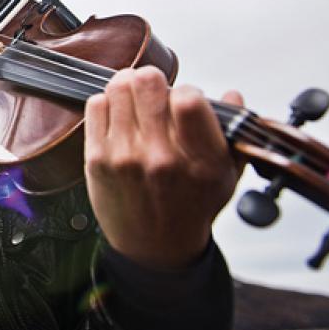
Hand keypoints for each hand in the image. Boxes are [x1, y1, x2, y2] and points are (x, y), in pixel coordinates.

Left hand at [84, 66, 243, 269]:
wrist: (156, 249)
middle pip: (146, 83)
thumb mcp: (226, 175)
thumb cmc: (191, 206)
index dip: (186, 91)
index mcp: (200, 160)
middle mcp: (161, 158)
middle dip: (152, 80)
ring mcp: (124, 157)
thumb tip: (232, 94)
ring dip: (127, 87)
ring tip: (136, 101)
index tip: (184, 101)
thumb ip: (232, 132)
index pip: (188, 100)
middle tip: (154, 91)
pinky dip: (106, 102)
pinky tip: (119, 117)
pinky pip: (95, 105)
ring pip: (118, 87)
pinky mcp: (97, 159)